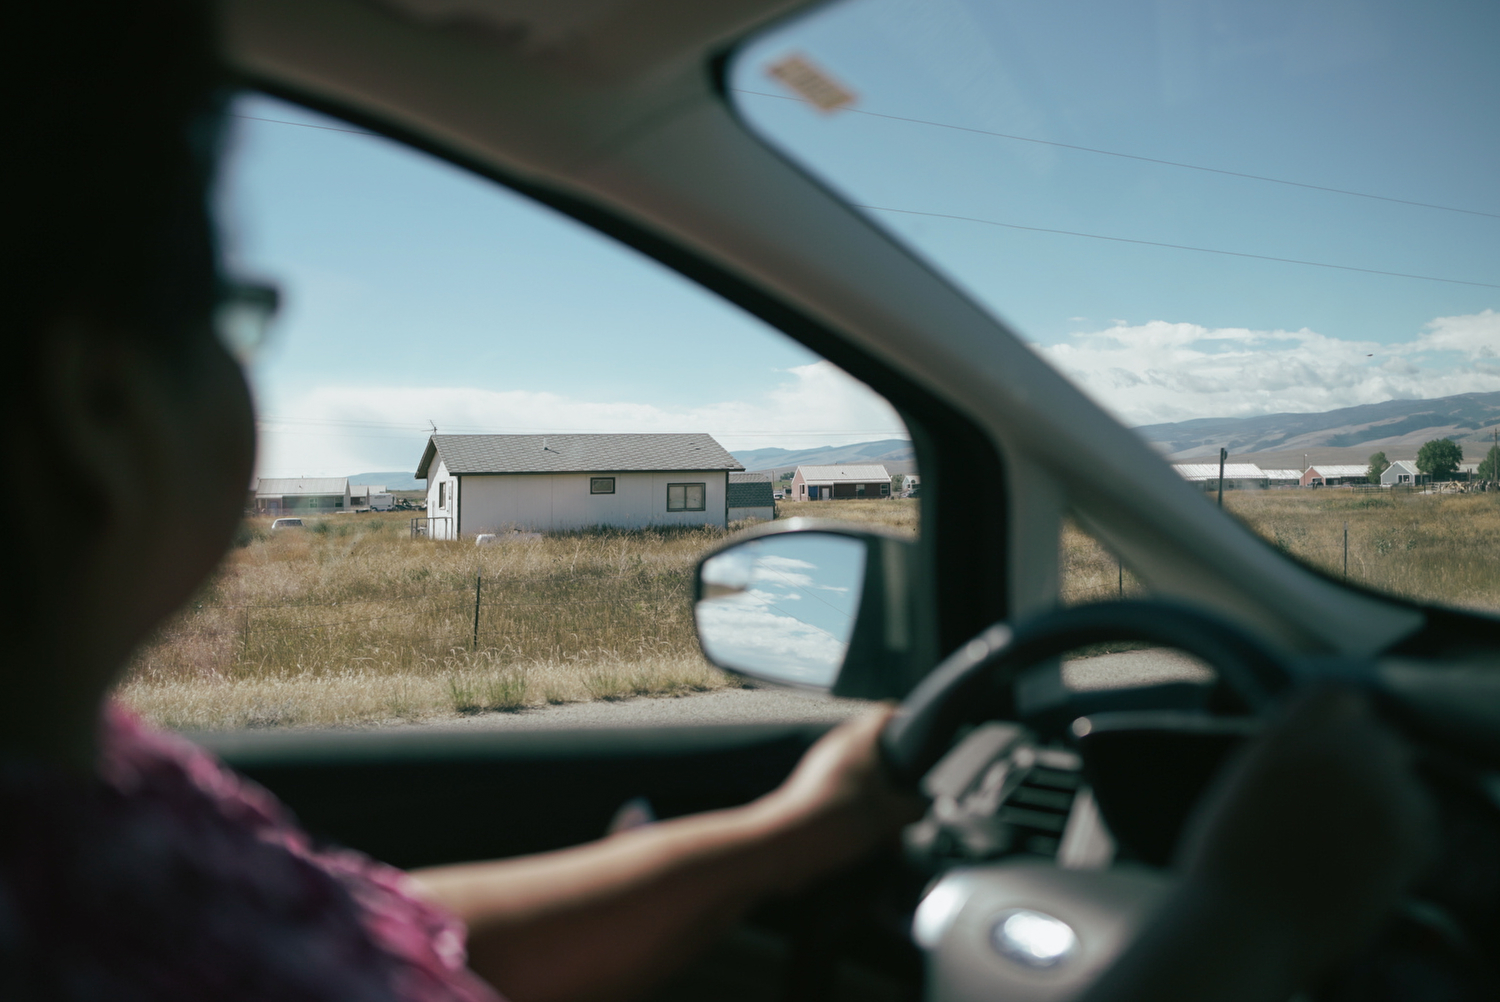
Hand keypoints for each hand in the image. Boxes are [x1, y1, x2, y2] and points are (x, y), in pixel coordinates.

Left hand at [756, 706, 925, 891]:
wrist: (789, 846)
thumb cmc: (838, 820)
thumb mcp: (892, 816)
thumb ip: (916, 807)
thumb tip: (923, 805)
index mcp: (859, 740)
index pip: (887, 711)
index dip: (907, 719)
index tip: (920, 734)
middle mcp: (839, 747)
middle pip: (878, 749)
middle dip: (897, 778)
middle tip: (908, 801)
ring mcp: (823, 767)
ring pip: (862, 775)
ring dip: (880, 800)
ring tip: (890, 832)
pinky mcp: (812, 789)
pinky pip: (846, 793)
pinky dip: (860, 811)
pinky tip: (870, 839)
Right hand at [1175, 685, 1435, 978]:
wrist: (1246, 924)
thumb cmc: (1224, 861)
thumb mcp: (1241, 781)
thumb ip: (1284, 752)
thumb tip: (1315, 746)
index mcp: (1290, 733)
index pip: (1338, 698)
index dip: (1335, 721)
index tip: (1329, 743)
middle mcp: (1341, 752)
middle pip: (1379, 737)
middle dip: (1363, 762)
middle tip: (1341, 799)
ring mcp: (1380, 795)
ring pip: (1405, 780)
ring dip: (1386, 798)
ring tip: (1351, 837)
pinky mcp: (1409, 839)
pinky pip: (1421, 823)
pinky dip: (1402, 837)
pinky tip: (1368, 859)